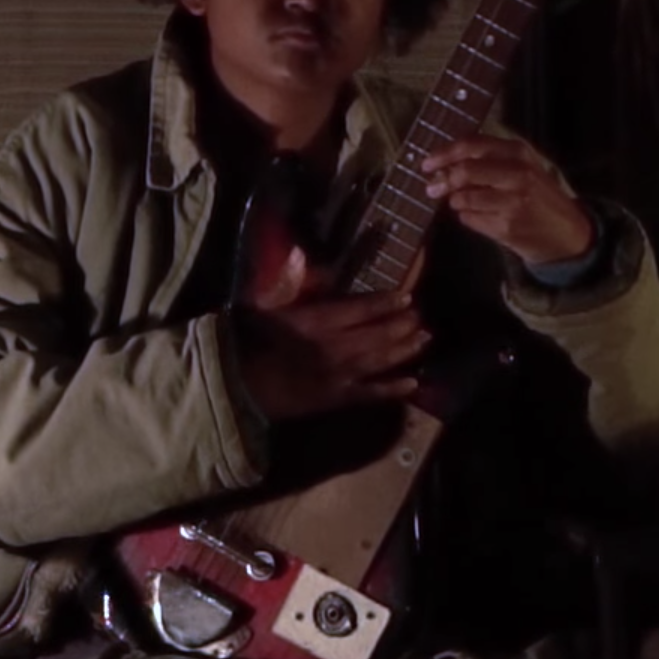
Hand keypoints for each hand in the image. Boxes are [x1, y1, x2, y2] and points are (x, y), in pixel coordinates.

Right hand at [231, 247, 428, 421]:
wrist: (233, 387)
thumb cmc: (245, 342)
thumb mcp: (263, 305)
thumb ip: (288, 284)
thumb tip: (304, 257)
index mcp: (313, 322)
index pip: (356, 308)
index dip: (383, 302)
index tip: (406, 296)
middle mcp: (332, 348)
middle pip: (375, 334)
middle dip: (401, 325)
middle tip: (421, 317)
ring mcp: (337, 376)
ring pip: (378, 361)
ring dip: (404, 350)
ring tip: (425, 339)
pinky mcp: (335, 400)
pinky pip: (370, 394)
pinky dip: (393, 390)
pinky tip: (413, 384)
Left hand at [418, 136, 595, 264]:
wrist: (568, 233)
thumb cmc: (540, 197)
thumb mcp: (524, 167)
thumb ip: (490, 158)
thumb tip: (445, 158)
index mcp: (519, 153)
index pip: (472, 145)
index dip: (444, 153)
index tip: (427, 163)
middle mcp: (518, 174)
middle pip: (464, 171)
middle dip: (442, 181)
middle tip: (432, 188)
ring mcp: (513, 202)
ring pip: (462, 198)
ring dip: (457, 202)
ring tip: (469, 204)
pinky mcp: (506, 227)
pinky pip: (469, 219)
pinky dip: (469, 218)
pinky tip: (485, 218)